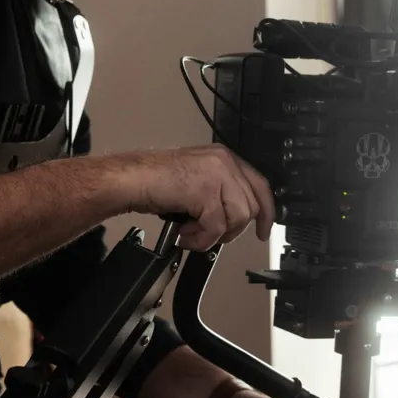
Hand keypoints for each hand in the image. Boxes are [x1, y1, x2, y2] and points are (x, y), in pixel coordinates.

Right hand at [124, 144, 274, 250]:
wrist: (131, 180)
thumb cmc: (156, 182)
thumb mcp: (197, 182)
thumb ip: (220, 193)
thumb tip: (236, 220)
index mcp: (224, 158)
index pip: (260, 185)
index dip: (266, 212)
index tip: (263, 232)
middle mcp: (224, 162)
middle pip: (251, 207)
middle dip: (232, 230)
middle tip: (208, 234)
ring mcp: (216, 175)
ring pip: (238, 218)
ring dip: (214, 235)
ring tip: (191, 232)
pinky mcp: (205, 191)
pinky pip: (216, 227)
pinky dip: (200, 239)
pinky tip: (184, 234)